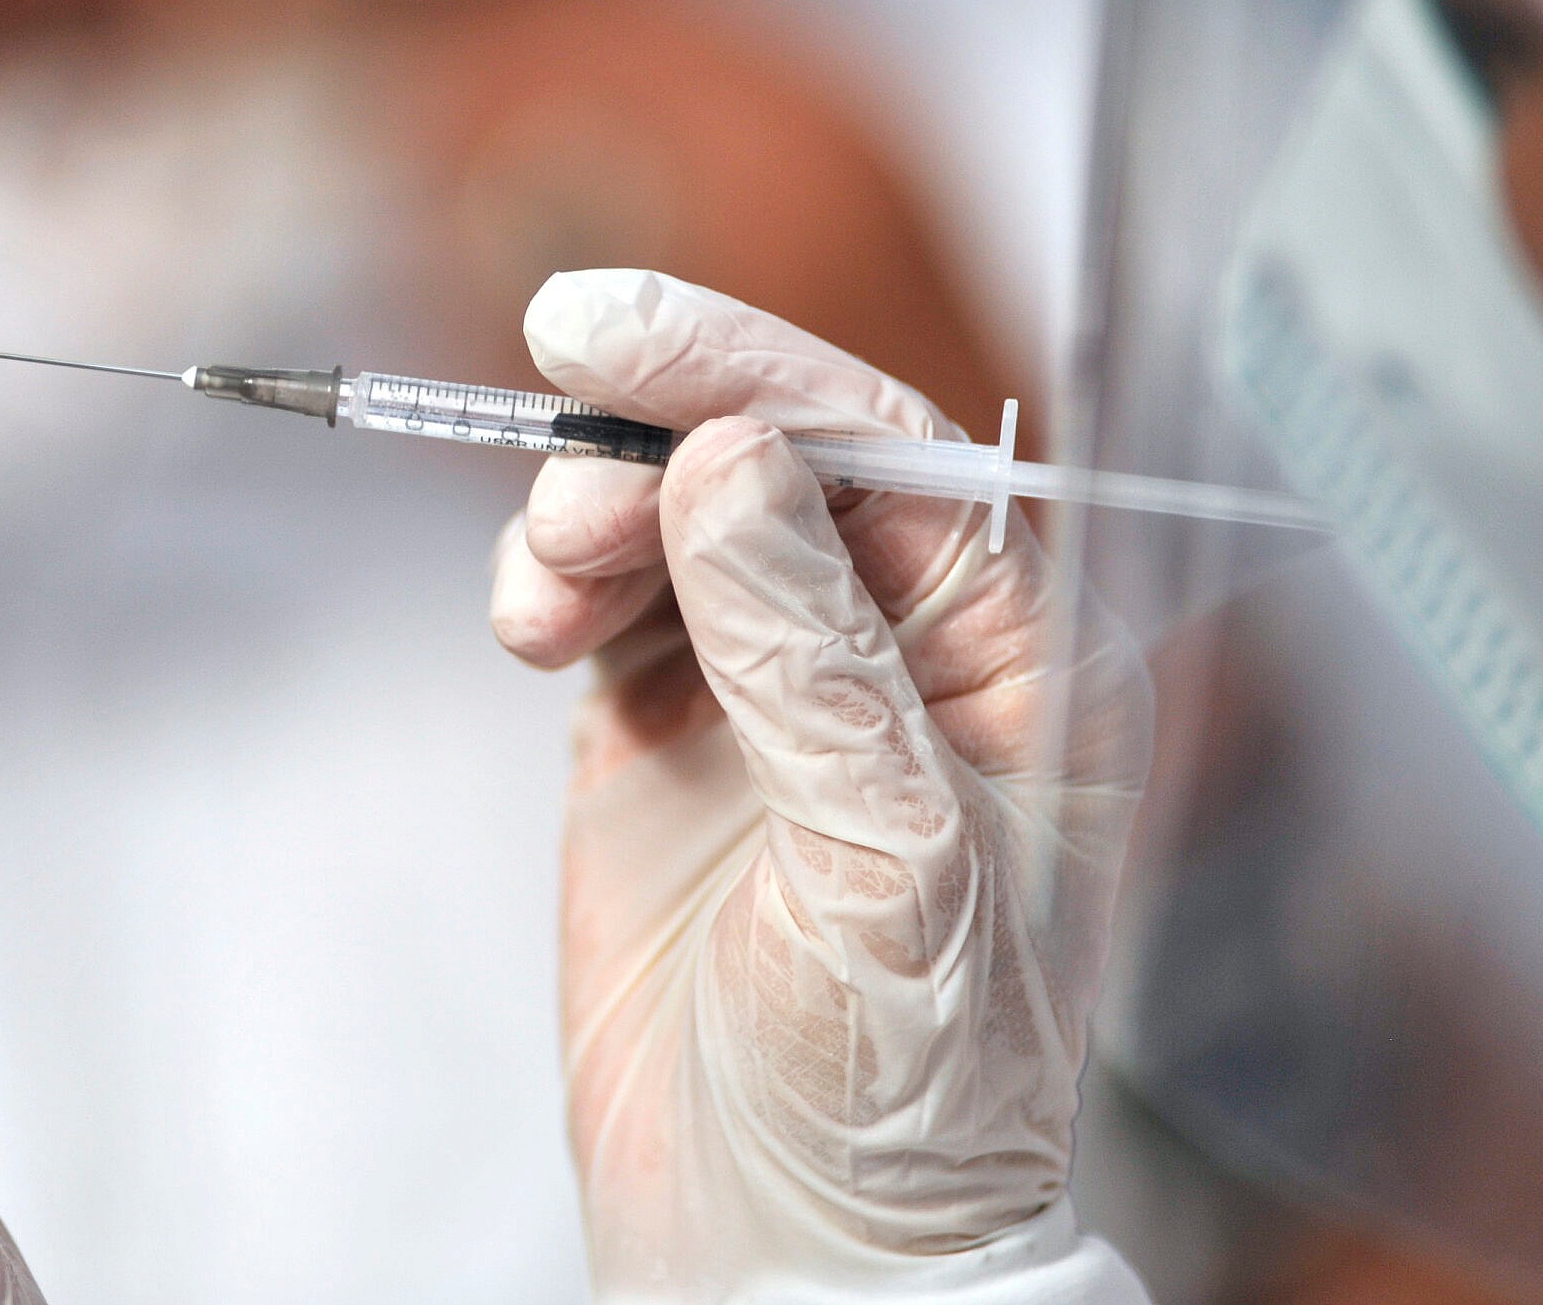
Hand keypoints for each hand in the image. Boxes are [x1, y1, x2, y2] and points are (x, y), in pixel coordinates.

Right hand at [489, 271, 1151, 1299]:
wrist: (778, 1249)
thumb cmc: (894, 1096)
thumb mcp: (881, 866)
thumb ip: (810, 658)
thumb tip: (733, 462)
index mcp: (1012, 664)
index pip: (890, 459)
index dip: (756, 371)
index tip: (619, 330)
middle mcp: (892, 653)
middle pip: (772, 456)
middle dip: (659, 411)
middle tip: (553, 370)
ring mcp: (766, 687)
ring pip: (671, 513)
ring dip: (590, 506)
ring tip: (547, 581)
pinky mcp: (662, 734)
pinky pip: (605, 598)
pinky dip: (550, 581)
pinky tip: (530, 623)